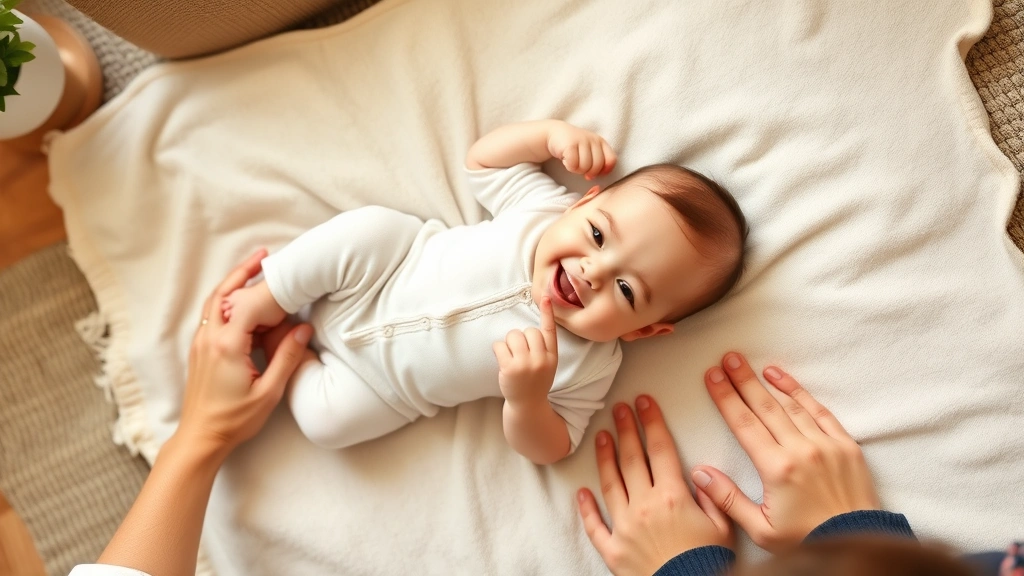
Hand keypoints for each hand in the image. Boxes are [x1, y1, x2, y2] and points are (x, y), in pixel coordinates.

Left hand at [177, 249, 312, 455]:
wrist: (201, 437)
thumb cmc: (234, 419)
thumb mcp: (269, 392)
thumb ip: (286, 357)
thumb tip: (303, 330)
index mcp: (227, 345)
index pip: (246, 303)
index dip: (265, 288)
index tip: (284, 275)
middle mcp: (209, 339)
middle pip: (222, 292)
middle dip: (242, 271)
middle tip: (264, 255)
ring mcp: (200, 343)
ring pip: (213, 302)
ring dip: (232, 284)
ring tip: (253, 272)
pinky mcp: (199, 350)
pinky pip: (211, 316)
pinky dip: (225, 301)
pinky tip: (242, 304)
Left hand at [493, 296, 557, 403]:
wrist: (528, 405)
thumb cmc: (536, 381)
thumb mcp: (548, 365)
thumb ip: (543, 348)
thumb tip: (529, 329)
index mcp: (552, 357)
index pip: (549, 331)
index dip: (547, 313)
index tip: (547, 297)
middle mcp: (541, 359)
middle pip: (528, 331)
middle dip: (521, 338)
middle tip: (519, 353)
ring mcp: (525, 364)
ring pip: (513, 335)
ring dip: (509, 342)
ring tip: (511, 356)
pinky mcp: (510, 368)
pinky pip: (499, 345)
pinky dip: (498, 349)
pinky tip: (502, 360)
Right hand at [546, 122, 616, 180]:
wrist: (555, 133)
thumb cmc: (575, 146)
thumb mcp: (589, 151)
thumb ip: (596, 162)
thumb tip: (592, 177)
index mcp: (601, 142)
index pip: (611, 160)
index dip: (605, 170)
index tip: (595, 173)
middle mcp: (593, 140)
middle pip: (597, 166)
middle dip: (588, 172)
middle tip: (580, 167)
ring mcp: (582, 141)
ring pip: (584, 167)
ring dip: (577, 169)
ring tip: (572, 162)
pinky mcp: (570, 144)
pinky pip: (573, 165)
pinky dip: (569, 166)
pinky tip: (566, 160)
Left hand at [578, 396, 732, 575]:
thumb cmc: (708, 566)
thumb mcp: (723, 530)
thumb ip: (712, 498)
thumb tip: (698, 475)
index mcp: (673, 497)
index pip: (660, 449)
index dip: (652, 422)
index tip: (645, 402)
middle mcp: (645, 506)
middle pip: (631, 459)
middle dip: (625, 430)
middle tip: (619, 409)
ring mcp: (624, 527)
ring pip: (610, 484)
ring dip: (605, 457)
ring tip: (601, 436)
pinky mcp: (612, 550)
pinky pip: (594, 525)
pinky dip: (586, 508)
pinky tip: (582, 492)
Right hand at [693, 353, 879, 550]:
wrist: (856, 543)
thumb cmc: (807, 540)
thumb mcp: (760, 530)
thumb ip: (728, 499)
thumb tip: (700, 473)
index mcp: (777, 469)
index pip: (744, 424)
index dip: (726, 398)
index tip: (713, 377)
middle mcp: (801, 450)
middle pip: (765, 407)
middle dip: (743, 381)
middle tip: (729, 359)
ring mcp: (826, 445)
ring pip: (792, 405)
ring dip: (770, 383)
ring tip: (753, 365)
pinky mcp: (846, 446)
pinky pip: (820, 412)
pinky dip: (801, 394)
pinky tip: (786, 381)